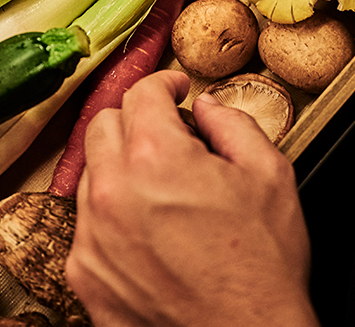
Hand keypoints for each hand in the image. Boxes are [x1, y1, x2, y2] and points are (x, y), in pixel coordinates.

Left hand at [66, 70, 318, 326]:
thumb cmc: (260, 272)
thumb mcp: (270, 177)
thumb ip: (232, 124)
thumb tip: (206, 107)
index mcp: (156, 156)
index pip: (142, 92)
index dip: (163, 83)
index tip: (174, 89)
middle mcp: (113, 190)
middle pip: (104, 124)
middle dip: (136, 120)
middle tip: (167, 136)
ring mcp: (92, 233)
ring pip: (92, 172)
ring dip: (121, 167)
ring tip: (162, 191)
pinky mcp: (84, 271)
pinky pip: (87, 222)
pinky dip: (111, 215)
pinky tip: (147, 230)